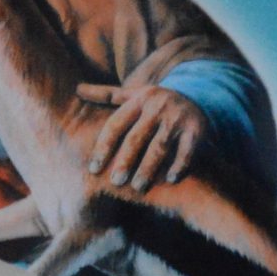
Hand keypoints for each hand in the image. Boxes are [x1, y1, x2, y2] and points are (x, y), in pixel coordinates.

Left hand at [79, 83, 206, 188]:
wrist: (199, 97)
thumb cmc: (154, 105)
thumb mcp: (134, 95)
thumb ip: (107, 95)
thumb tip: (77, 88)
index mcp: (139, 99)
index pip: (116, 125)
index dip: (103, 147)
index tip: (94, 169)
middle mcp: (159, 107)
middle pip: (137, 137)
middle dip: (125, 161)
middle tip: (115, 182)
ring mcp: (179, 118)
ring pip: (160, 146)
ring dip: (149, 168)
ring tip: (138, 187)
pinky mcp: (197, 129)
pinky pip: (187, 150)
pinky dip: (180, 165)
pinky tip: (171, 180)